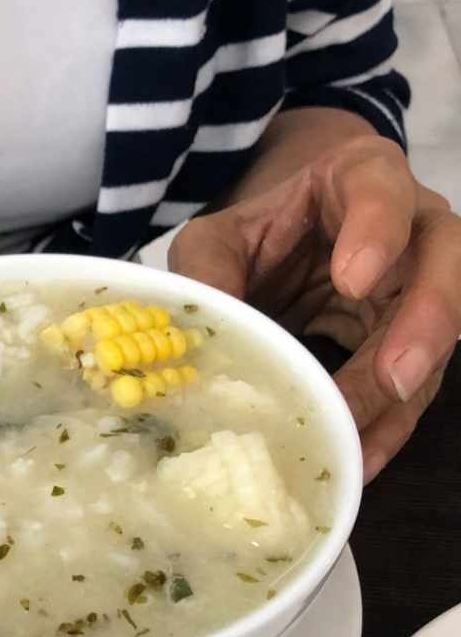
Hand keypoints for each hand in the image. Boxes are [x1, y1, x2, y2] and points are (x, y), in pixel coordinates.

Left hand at [169, 135, 459, 481]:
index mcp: (362, 176)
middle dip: (423, 325)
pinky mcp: (411, 341)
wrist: (278, 247)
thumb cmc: (253, 231)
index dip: (376, 232)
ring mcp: (421, 287)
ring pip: (436, 337)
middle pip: (443, 266)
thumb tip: (200, 339)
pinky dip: (385, 426)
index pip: (383, 189)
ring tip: (362, 441)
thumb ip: (208, 271)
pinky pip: (411, 387)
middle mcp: (414, 227)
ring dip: (401, 396)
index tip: (351, 280)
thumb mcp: (216, 240)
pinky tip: (357, 460)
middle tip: (393, 379)